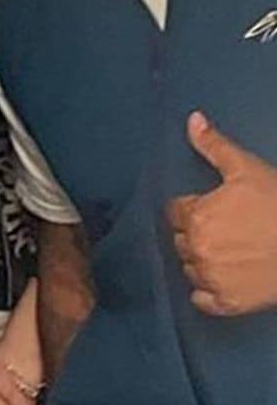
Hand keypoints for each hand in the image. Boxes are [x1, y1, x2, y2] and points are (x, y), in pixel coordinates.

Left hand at [167, 110, 276, 315]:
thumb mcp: (245, 169)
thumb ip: (213, 145)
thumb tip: (192, 118)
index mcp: (196, 217)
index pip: (175, 212)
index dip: (191, 208)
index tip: (207, 208)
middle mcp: (197, 250)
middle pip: (181, 240)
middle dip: (194, 232)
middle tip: (220, 229)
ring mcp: (212, 279)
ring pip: (189, 268)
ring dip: (200, 260)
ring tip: (224, 251)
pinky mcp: (228, 304)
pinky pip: (201, 300)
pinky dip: (206, 292)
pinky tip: (221, 278)